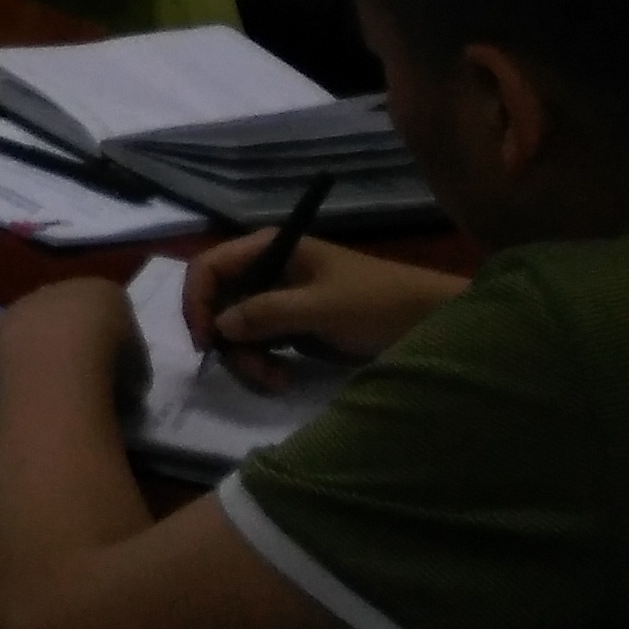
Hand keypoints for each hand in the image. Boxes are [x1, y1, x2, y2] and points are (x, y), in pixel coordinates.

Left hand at [0, 274, 141, 400]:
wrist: (62, 353)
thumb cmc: (112, 359)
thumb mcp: (138, 367)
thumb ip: (128, 365)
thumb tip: (121, 382)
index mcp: (103, 291)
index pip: (104, 309)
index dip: (105, 339)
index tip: (107, 365)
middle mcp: (60, 288)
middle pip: (65, 311)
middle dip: (68, 337)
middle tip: (74, 371)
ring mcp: (25, 302)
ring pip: (32, 324)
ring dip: (36, 346)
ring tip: (46, 380)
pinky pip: (4, 342)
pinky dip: (10, 359)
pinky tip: (20, 382)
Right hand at [184, 231, 460, 384]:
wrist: (431, 321)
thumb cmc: (377, 304)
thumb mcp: (321, 307)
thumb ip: (267, 313)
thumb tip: (220, 326)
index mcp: (269, 248)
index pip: (209, 267)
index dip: (197, 301)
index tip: (206, 342)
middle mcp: (267, 270)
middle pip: (218, 302)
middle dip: (228, 340)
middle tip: (255, 372)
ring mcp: (279, 299)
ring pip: (236, 328)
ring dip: (247, 358)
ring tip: (275, 381)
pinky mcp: (292, 325)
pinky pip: (258, 343)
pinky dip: (262, 363)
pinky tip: (282, 378)